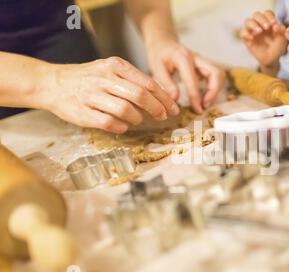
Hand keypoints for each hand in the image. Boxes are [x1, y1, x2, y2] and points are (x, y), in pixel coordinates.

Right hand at [46, 57, 178, 133]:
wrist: (53, 83)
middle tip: (163, 116)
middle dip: (157, 108)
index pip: (147, 83)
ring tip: (139, 119)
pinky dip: (121, 126)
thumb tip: (161, 98)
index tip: (174, 108)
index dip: (164, 98)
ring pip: (125, 109)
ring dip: (138, 117)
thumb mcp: (110, 70)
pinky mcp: (83, 113)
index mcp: (115, 66)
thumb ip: (133, 81)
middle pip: (140, 95)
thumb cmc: (88, 79)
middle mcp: (104, 79)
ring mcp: (92, 96)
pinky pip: (109, 123)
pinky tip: (123, 126)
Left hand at [146, 40, 224, 113]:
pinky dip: (213, 88)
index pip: (193, 80)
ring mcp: (202, 61)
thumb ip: (166, 83)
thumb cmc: (159, 54)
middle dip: (214, 91)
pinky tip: (203, 97)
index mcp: (183, 58)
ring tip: (205, 103)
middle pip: (216, 73)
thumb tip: (176, 99)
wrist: (163, 42)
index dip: (196, 97)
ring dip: (215, 90)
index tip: (198, 110)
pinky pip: (215, 76)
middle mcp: (197, 58)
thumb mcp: (156, 67)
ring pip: (218, 74)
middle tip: (205, 106)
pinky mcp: (204, 66)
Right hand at [240, 10, 286, 74]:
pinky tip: (252, 38)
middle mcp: (259, 24)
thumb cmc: (277, 47)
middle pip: (256, 15)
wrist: (272, 59)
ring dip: (253, 24)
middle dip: (261, 19)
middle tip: (267, 27)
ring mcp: (252, 31)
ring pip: (247, 21)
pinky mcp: (246, 39)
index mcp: (268, 22)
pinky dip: (246, 33)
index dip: (269, 16)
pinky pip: (242, 33)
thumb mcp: (282, 39)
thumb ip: (281, 31)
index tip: (273, 22)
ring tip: (259, 31)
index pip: (267, 13)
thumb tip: (276, 26)